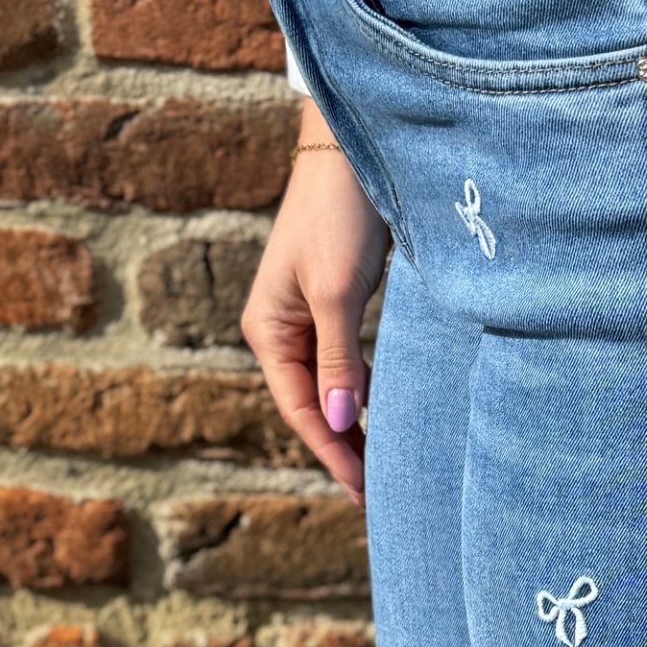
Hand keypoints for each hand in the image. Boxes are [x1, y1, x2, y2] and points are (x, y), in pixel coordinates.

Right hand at [242, 106, 389, 503]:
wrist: (349, 154)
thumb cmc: (338, 217)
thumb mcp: (338, 293)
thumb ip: (339, 361)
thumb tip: (343, 422)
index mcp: (268, 330)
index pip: (300, 409)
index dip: (331, 451)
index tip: (362, 489)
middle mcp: (279, 329)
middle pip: (309, 405)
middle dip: (339, 447)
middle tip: (374, 492)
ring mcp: (303, 317)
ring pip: (326, 386)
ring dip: (349, 424)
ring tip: (377, 464)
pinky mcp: (330, 303)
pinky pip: (340, 363)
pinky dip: (358, 391)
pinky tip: (377, 413)